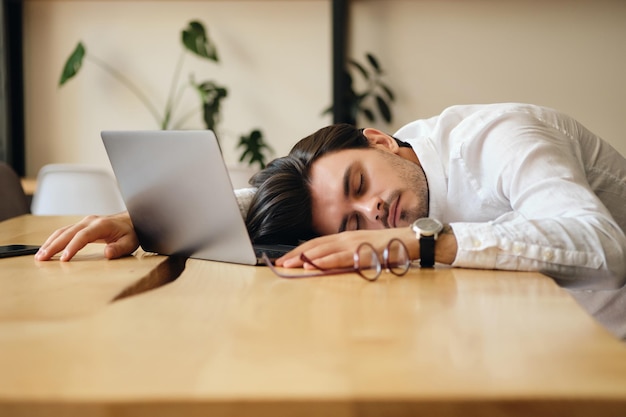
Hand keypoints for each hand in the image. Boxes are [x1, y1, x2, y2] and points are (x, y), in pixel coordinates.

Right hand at [34, 212, 138, 261]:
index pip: (83, 236)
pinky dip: (54, 240)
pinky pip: (65, 232)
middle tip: (42, 258)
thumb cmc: (130, 233)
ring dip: (50, 243)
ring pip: (63, 231)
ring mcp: (84, 222)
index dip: (72, 247)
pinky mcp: (81, 226)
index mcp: (101, 225)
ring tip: (40, 255)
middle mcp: (90, 221)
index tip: (64, 259)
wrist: (131, 221)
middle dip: (54, 246)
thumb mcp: (130, 242)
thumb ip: (119, 248)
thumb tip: (107, 253)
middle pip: (68, 233)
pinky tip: (47, 248)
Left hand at [276, 227, 417, 269]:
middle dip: (294, 254)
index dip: (298, 250)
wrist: (410, 240)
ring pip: (323, 250)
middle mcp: (345, 238)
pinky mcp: (362, 252)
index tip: (284, 259)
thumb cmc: (388, 247)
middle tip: (278, 263)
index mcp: (344, 237)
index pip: (316, 243)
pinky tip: (313, 265)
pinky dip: (324, 261)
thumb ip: (348, 254)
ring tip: (288, 265)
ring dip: (304, 257)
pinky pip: (340, 257)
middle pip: (314, 246)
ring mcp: (353, 244)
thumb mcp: (363, 249)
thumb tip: (330, 264)